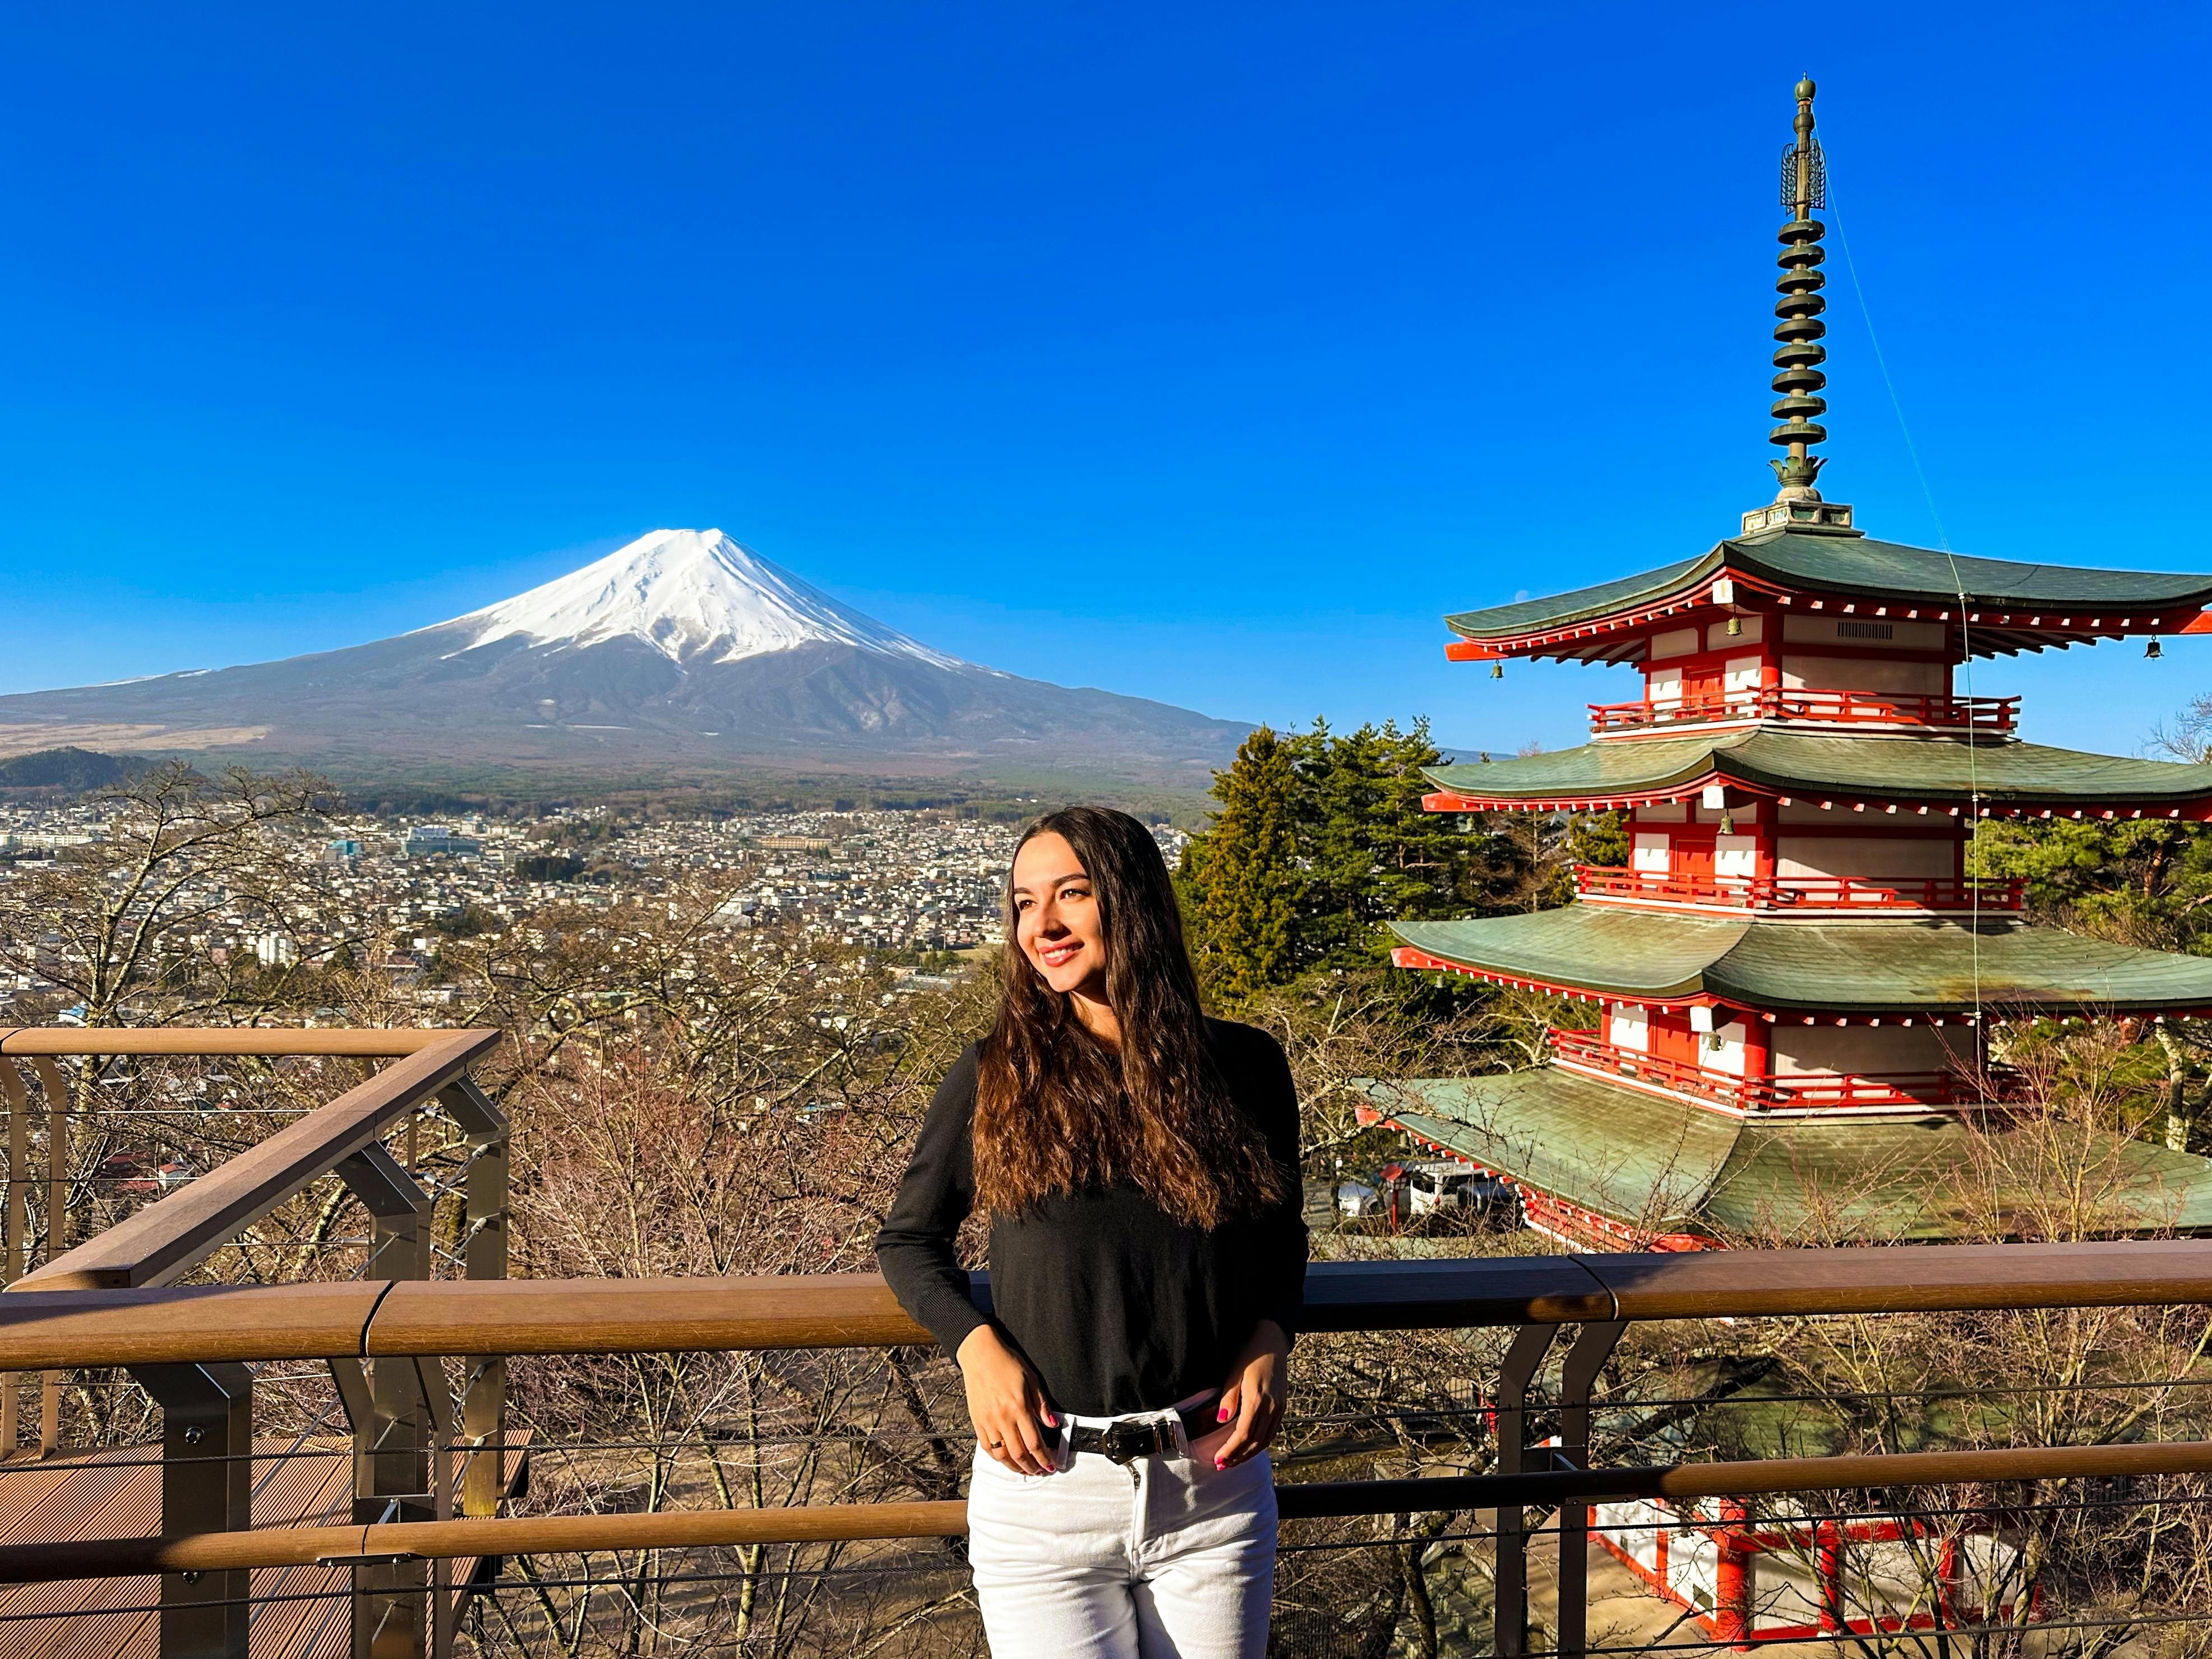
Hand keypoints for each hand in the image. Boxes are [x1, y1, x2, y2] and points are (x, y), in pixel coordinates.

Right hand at [956, 1324, 1057, 1475]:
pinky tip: (1006, 1459)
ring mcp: (988, 1422)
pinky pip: (987, 1447)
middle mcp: (1003, 1418)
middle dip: (1032, 1467)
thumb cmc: (1007, 1364)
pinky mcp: (977, 1422)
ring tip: (1025, 1470)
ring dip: (1015, 1467)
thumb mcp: (1031, 1379)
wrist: (980, 1355)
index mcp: (1019, 1407)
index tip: (1052, 1465)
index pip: (1035, 1443)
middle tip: (1041, 1471)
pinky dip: (998, 1458)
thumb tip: (1053, 1424)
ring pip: (1002, 1455)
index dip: (1044, 1458)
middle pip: (1019, 1453)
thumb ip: (1042, 1404)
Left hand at [1211, 1319, 1288, 1470]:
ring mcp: (1279, 1408)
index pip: (1243, 1434)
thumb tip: (1221, 1420)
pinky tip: (1249, 1447)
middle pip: (1255, 1442)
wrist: (1272, 1342)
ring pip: (1265, 1440)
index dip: (1231, 1450)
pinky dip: (1260, 1444)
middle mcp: (1272, 1407)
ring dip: (1249, 1453)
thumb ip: (1229, 1397)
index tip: (1218, 1459)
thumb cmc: (1250, 1354)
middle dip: (1238, 1457)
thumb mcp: (1234, 1372)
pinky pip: (1272, 1432)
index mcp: (1258, 1400)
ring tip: (1234, 1460)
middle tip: (1223, 1465)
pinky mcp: (1282, 1406)